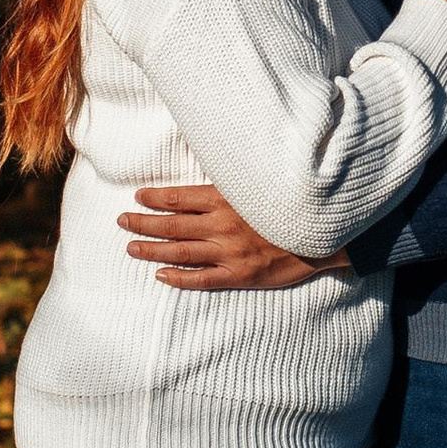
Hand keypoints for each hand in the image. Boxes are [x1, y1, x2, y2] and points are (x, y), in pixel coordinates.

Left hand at [118, 184, 346, 291]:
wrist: (324, 234)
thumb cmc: (290, 205)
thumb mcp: (259, 183)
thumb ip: (231, 181)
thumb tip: (206, 167)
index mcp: (226, 200)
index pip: (179, 197)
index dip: (154, 197)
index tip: (138, 196)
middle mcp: (222, 226)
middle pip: (171, 225)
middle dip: (142, 223)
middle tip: (122, 222)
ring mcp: (229, 253)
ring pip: (179, 253)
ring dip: (151, 251)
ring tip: (131, 248)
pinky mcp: (239, 276)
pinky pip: (201, 280)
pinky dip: (178, 279)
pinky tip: (160, 276)